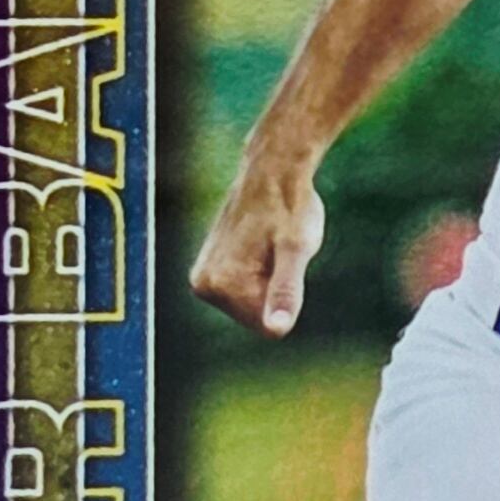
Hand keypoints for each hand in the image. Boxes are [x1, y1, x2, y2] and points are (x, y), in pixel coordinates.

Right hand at [191, 152, 326, 338]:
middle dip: (275, 289)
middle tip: (277, 250)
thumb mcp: (296, 250)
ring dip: (269, 280)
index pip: (268, 326)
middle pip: (256, 317)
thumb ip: (285, 291)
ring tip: (269, 246)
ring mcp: (203, 278)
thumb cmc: (290, 207)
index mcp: (219, 285)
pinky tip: (260, 245)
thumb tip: (276, 330)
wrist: (273, 171)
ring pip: (252, 304)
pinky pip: (245, 290)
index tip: (282, 259)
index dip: (285, 296)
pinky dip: (260, 272)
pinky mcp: (209, 270)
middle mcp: (203, 285)